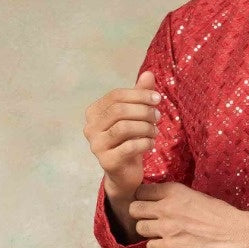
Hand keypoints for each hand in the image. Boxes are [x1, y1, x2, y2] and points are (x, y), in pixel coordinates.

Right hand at [83, 71, 162, 211]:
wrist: (125, 174)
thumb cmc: (129, 141)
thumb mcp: (135, 116)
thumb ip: (139, 95)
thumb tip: (149, 73)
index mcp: (94, 112)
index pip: (116, 96)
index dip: (139, 94)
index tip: (158, 99)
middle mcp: (90, 128)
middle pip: (119, 110)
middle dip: (143, 110)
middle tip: (159, 116)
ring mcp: (96, 146)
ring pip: (124, 128)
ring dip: (145, 127)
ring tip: (156, 131)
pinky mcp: (107, 162)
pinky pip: (129, 147)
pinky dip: (144, 143)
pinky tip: (151, 143)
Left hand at [128, 182, 248, 247]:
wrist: (236, 234)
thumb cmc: (221, 215)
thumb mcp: (195, 196)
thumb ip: (174, 198)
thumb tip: (160, 203)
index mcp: (173, 191)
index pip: (141, 191)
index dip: (144, 200)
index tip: (150, 206)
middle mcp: (166, 208)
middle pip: (134, 209)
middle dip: (141, 215)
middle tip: (152, 221)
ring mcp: (166, 228)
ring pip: (140, 228)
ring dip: (149, 232)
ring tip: (163, 235)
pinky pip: (150, 247)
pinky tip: (170, 246)